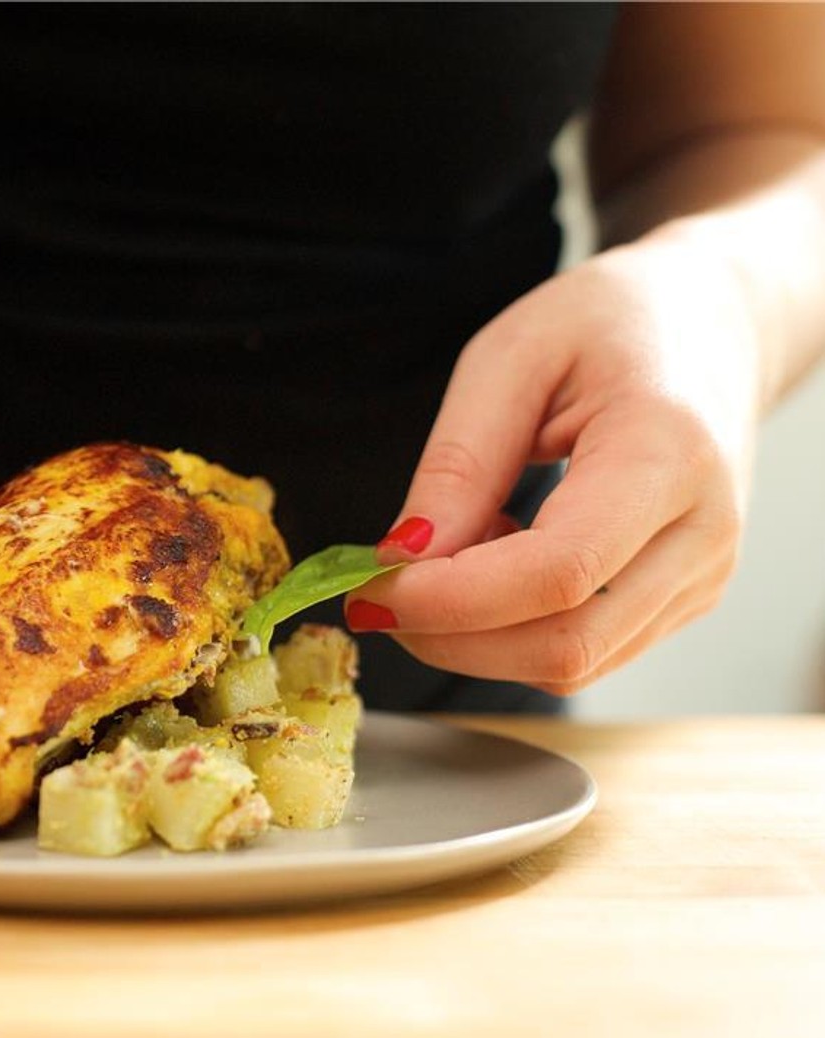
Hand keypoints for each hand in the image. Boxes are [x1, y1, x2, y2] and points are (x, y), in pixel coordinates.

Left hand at [344, 235, 759, 694]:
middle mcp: (702, 532)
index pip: (558, 572)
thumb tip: (404, 558)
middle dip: (448, 638)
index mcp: (667, 453)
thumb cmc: (611, 324)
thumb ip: (458, 464)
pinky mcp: (682, 600)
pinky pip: (584, 651)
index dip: (453, 600)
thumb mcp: (510, 357)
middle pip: (565, 645)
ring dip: (474, 639)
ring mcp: (701, 576)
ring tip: (439, 564)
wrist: (713, 323)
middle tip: (374, 596)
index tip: (371, 587)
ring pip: (571, 665)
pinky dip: (510, 630)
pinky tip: (486, 568)